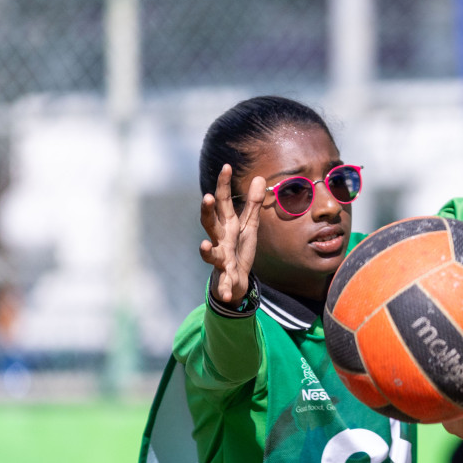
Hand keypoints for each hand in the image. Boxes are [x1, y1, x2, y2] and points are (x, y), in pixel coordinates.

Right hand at [199, 163, 264, 303]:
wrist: (235, 279)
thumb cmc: (239, 248)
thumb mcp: (249, 225)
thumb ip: (253, 203)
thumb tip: (260, 178)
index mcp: (227, 225)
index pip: (224, 202)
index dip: (224, 185)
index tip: (227, 166)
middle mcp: (219, 239)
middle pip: (210, 223)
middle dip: (208, 212)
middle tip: (208, 198)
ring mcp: (220, 258)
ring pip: (210, 253)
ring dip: (205, 250)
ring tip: (202, 245)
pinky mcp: (225, 276)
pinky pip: (223, 282)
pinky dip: (224, 289)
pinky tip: (226, 295)